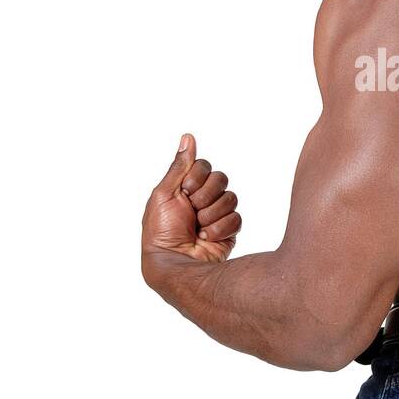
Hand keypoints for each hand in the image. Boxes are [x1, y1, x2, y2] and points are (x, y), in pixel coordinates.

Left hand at [141, 133, 241, 266]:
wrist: (175, 261)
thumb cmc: (161, 230)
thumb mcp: (164, 193)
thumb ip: (179, 165)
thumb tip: (188, 137)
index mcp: (186, 187)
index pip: (204, 166)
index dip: (196, 178)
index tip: (184, 193)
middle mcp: (203, 198)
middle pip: (220, 179)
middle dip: (204, 196)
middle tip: (191, 211)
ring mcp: (217, 214)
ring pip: (230, 198)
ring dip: (211, 215)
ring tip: (198, 228)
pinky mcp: (229, 230)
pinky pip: (236, 218)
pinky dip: (220, 229)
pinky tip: (207, 238)